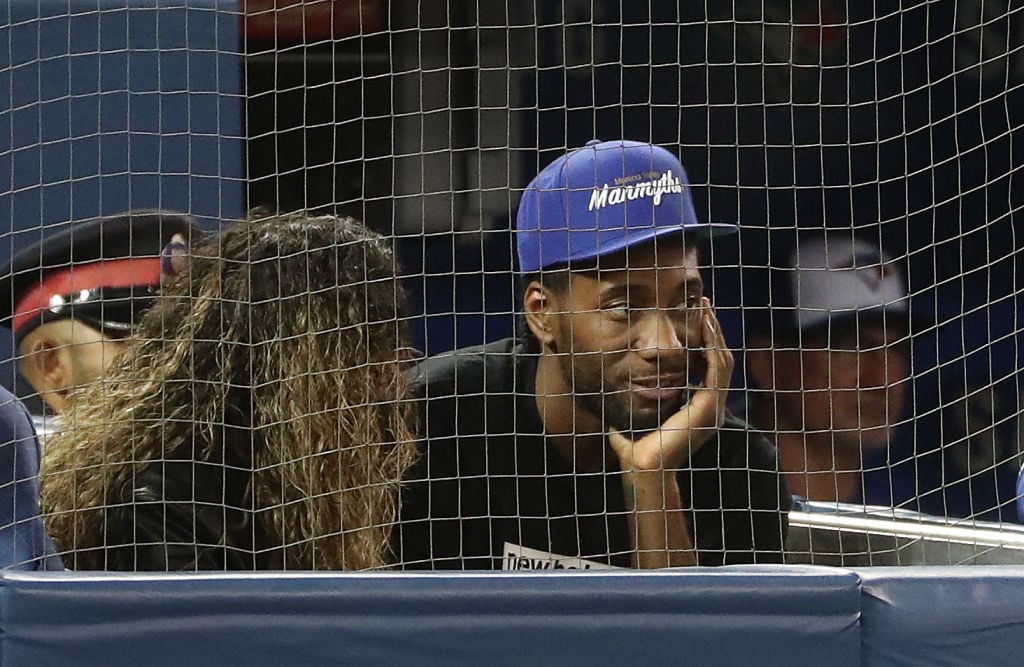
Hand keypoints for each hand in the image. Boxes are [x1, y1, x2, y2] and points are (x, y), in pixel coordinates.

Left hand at [608, 297, 733, 472]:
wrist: (642, 470)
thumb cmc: (636, 449)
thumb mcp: (639, 416)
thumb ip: (636, 403)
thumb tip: (620, 388)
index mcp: (701, 409)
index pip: (710, 367)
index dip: (705, 342)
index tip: (696, 318)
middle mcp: (712, 408)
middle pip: (720, 359)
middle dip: (712, 330)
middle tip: (704, 304)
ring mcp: (713, 409)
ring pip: (722, 360)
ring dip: (714, 333)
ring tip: (705, 309)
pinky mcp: (708, 408)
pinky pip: (716, 369)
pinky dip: (712, 346)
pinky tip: (705, 327)